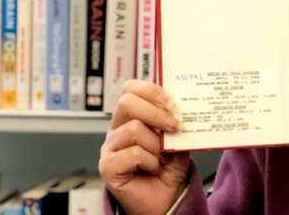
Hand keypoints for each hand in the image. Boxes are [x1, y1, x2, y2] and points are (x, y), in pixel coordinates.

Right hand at [99, 80, 190, 214]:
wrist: (166, 198)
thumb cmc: (169, 168)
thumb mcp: (178, 140)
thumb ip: (176, 123)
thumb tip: (181, 108)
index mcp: (133, 117)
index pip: (131, 89)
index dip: (151, 90)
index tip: (172, 103)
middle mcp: (119, 129)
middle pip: (126, 102)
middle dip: (155, 112)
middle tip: (173, 126)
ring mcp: (111, 147)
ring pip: (133, 129)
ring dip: (156, 145)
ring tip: (162, 157)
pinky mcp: (108, 166)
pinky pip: (132, 153)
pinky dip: (150, 161)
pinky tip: (153, 168)